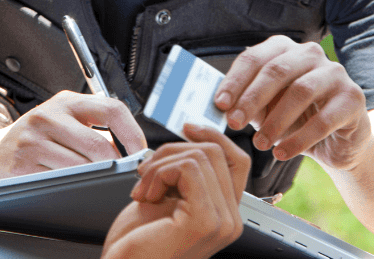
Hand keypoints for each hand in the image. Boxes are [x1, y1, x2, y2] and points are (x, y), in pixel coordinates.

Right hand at [0, 90, 146, 180]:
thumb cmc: (36, 146)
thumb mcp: (64, 126)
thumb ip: (93, 130)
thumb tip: (133, 152)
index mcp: (67, 102)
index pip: (113, 109)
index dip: (133, 135)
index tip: (141, 155)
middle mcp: (48, 115)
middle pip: (99, 146)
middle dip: (115, 169)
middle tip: (120, 180)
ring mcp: (32, 137)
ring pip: (81, 167)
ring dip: (91, 182)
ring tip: (88, 185)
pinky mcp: (21, 161)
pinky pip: (59, 181)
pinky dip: (69, 189)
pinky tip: (64, 189)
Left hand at [102, 124, 248, 258]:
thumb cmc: (136, 246)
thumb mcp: (165, 198)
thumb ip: (185, 175)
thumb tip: (191, 139)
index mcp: (224, 214)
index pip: (237, 161)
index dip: (213, 137)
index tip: (188, 128)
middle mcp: (230, 220)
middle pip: (216, 152)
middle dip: (172, 151)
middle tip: (146, 173)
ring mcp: (222, 222)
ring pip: (200, 156)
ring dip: (160, 165)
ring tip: (143, 190)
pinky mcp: (205, 220)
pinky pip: (188, 168)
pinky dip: (159, 173)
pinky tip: (146, 197)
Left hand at [214, 36, 373, 169]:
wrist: (337, 142)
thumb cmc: (294, 119)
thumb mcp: (264, 109)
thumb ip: (243, 103)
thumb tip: (215, 107)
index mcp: (284, 49)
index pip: (255, 58)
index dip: (235, 81)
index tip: (220, 105)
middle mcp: (311, 54)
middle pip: (277, 70)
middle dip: (252, 99)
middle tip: (234, 124)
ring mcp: (335, 73)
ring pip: (300, 92)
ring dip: (275, 121)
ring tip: (260, 144)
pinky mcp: (353, 98)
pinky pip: (324, 119)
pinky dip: (299, 139)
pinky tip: (282, 153)